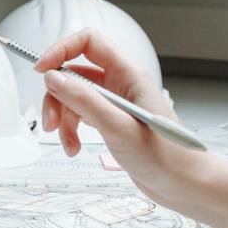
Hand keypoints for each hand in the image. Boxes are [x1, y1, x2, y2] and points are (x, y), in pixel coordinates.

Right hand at [35, 27, 209, 203]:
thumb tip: (53, 78)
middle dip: (57, 96)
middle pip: (75, 73)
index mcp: (129, 74)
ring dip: (63, 118)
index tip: (41, 70)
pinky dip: (72, 130)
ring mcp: (116, 103)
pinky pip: (81, 116)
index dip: (61, 50)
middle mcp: (121, 84)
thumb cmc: (166, 157)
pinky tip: (75, 147)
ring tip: (67, 143)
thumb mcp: (118, 127)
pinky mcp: (112, 121)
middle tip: (51, 122)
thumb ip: (84, 100)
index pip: (88, 42)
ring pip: (74, 97)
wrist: (185, 184)